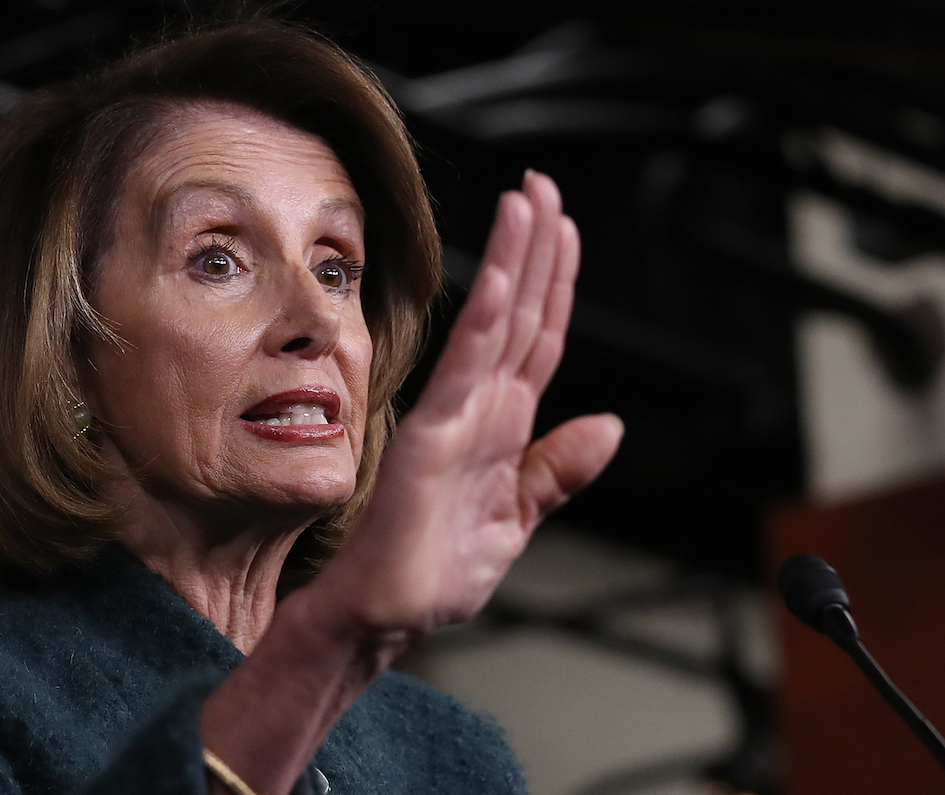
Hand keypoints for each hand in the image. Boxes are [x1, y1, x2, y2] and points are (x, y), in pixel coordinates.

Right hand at [314, 170, 622, 635]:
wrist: (388, 614)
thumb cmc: (437, 570)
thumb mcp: (517, 518)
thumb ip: (558, 470)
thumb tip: (609, 426)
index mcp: (505, 424)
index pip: (539, 338)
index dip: (555, 281)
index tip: (565, 226)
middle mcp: (481, 409)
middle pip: (520, 315)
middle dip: (535, 247)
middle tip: (541, 184)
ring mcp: (456, 418)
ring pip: (495, 327)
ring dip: (513, 263)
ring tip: (524, 202)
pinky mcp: (432, 439)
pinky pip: (465, 373)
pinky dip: (484, 325)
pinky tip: (501, 281)